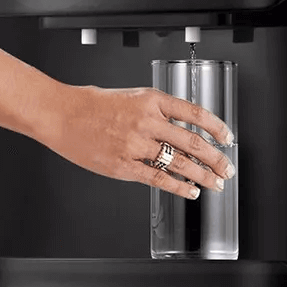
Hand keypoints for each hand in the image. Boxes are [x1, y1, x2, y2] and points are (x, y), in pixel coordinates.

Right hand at [0, 17, 233, 200]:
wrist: (58, 113)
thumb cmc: (87, 104)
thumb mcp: (127, 96)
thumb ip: (153, 110)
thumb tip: (179, 126)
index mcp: (150, 99)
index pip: (194, 113)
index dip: (216, 127)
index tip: (228, 137)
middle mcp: (147, 121)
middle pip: (193, 141)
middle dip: (216, 157)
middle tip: (227, 166)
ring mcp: (136, 145)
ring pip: (180, 163)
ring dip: (202, 175)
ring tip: (215, 182)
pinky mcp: (124, 165)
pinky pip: (158, 179)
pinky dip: (178, 186)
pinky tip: (190, 190)